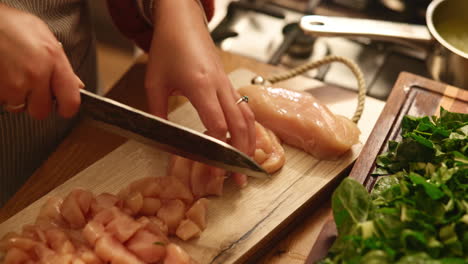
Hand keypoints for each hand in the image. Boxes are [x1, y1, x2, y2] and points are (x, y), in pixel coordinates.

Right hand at [0, 4, 82, 118]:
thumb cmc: (10, 26)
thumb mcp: (43, 36)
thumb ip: (61, 64)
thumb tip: (76, 85)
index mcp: (53, 60)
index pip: (70, 101)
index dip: (67, 108)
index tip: (63, 107)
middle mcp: (35, 75)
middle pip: (42, 111)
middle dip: (36, 103)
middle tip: (31, 87)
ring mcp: (13, 84)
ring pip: (19, 107)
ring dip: (16, 96)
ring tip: (12, 75)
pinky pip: (2, 101)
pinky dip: (2, 92)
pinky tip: (2, 75)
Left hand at [145, 0, 255, 185]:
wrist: (182, 20)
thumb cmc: (167, 48)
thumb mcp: (154, 82)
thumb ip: (158, 112)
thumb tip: (163, 140)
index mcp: (200, 85)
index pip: (217, 125)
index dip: (218, 151)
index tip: (215, 172)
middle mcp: (219, 86)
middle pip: (238, 126)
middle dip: (240, 155)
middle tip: (239, 179)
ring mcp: (227, 84)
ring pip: (247, 117)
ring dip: (249, 143)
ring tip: (247, 166)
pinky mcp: (228, 83)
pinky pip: (245, 108)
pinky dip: (249, 127)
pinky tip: (247, 140)